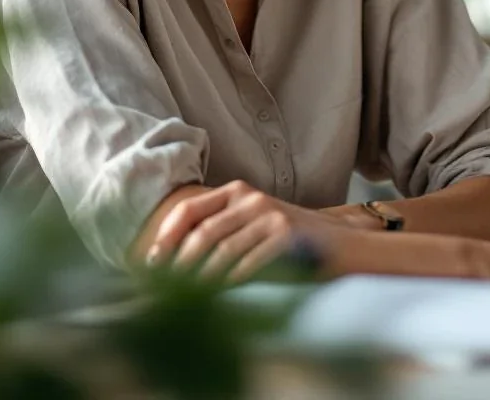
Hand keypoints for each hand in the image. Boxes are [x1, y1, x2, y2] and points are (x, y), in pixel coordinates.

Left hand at [147, 180, 348, 282]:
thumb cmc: (287, 238)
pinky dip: (231, 283)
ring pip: (223, 250)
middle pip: (202, 232)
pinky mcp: (286, 236)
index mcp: (237, 191)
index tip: (150, 262)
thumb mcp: (252, 221)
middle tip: (163, 287)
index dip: (166, 236)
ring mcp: (270, 215)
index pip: (189, 209)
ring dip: (201, 279)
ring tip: (186, 298)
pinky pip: (249, 264)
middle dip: (178, 263)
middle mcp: (251, 199)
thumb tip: (174, 256)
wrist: (339, 242)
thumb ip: (220, 227)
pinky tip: (221, 296)